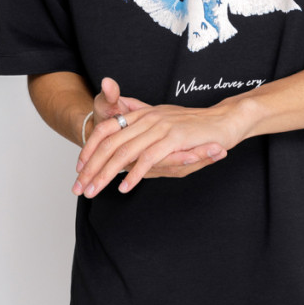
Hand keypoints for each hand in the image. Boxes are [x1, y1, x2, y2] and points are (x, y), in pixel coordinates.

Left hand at [74, 87, 245, 196]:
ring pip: (124, 152)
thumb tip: (124, 144)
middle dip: (91, 168)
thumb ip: (144, 130)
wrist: (225, 120)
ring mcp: (160, 126)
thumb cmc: (195, 128)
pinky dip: (134, 174)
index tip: (80, 169)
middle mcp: (147, 118)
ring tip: (94, 190)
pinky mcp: (174, 137)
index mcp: (142, 114)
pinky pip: (148, 158)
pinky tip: (125, 187)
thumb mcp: (164, 125)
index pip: (106, 129)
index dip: (90, 149)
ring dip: (106, 174)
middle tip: (79, 187)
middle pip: (109, 143)